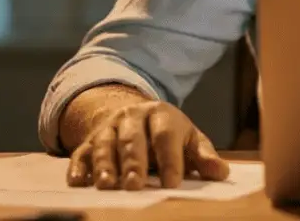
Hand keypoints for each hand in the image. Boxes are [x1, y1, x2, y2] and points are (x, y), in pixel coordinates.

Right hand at [66, 101, 229, 189]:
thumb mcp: (189, 140)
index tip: (173, 183)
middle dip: (133, 162)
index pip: (166, 136)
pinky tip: (78, 182)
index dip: (170, 159)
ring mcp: (108, 128)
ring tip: (107, 185)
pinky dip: (78, 167)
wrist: (134, 117)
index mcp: (161, 114)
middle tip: (135, 185)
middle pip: (132, 138)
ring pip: (105, 144)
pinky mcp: (88, 142)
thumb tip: (221, 173)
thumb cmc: (168, 135)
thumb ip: (203, 157)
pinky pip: (80, 154)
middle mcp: (132, 117)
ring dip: (104, 165)